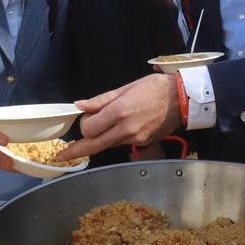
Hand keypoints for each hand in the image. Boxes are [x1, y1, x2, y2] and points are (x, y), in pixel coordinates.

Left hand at [56, 75, 179, 161]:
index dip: (83, 125)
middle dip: (75, 151)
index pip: (89, 128)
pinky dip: (114, 138)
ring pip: (107, 145)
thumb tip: (80, 106)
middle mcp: (126, 129)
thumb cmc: (155, 88)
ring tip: (94, 132)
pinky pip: (121, 143)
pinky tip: (120, 127)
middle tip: (61, 156)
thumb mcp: (126, 88)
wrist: (183, 99)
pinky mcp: (143, 143)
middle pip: (94, 146)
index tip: (84, 118)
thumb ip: (101, 100)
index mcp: (119, 112)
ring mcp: (135, 139)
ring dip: (97, 141)